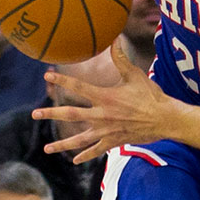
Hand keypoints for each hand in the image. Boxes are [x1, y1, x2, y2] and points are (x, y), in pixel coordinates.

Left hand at [34, 40, 173, 163]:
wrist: (165, 119)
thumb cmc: (151, 95)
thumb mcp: (135, 75)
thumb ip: (121, 58)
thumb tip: (114, 39)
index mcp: (105, 96)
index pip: (78, 86)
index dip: (62, 80)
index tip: (47, 76)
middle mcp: (102, 115)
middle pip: (70, 114)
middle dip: (51, 114)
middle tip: (34, 114)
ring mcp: (106, 130)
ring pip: (79, 139)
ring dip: (62, 144)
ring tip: (47, 149)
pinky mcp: (114, 141)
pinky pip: (96, 150)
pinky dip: (85, 155)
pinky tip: (75, 160)